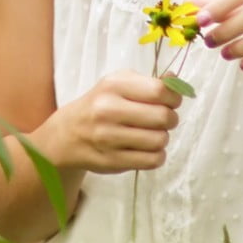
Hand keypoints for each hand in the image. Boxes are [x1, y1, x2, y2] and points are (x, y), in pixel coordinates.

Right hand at [45, 70, 182, 174]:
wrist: (67, 135)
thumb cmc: (99, 105)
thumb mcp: (117, 85)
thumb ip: (148, 83)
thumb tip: (175, 81)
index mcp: (112, 86)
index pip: (159, 91)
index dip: (173, 97)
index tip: (171, 101)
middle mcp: (108, 110)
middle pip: (163, 117)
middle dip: (170, 118)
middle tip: (163, 119)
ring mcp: (108, 138)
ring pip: (160, 140)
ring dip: (162, 137)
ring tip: (152, 134)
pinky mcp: (112, 161)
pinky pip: (152, 160)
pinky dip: (157, 155)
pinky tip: (147, 149)